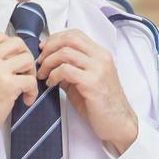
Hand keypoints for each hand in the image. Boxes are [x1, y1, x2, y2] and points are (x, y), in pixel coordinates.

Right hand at [0, 33, 37, 150]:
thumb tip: (12, 56)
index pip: (1, 36)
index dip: (13, 48)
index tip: (15, 61)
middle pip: (17, 43)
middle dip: (25, 56)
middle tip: (24, 72)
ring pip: (27, 59)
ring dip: (31, 73)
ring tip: (25, 87)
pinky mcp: (8, 85)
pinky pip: (31, 80)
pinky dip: (32, 91)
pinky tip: (26, 100)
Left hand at [37, 29, 138, 153]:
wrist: (119, 124)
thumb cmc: (101, 105)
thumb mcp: (86, 81)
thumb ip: (71, 69)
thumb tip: (50, 62)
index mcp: (101, 54)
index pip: (75, 34)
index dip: (55, 38)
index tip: (43, 48)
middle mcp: (101, 58)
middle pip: (69, 39)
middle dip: (49, 47)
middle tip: (40, 61)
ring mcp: (98, 69)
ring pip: (65, 53)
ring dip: (48, 62)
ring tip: (43, 75)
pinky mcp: (92, 83)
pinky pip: (66, 70)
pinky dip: (54, 75)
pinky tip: (51, 84)